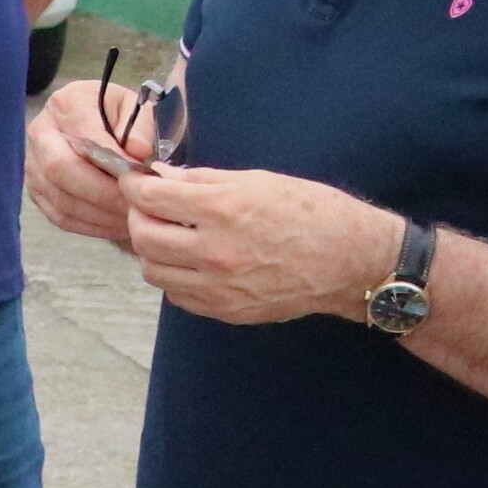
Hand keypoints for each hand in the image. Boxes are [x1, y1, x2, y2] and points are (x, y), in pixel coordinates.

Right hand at [26, 80, 141, 244]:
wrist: (97, 122)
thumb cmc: (117, 115)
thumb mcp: (135, 108)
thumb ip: (140, 126)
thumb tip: (137, 151)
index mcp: (66, 104)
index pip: (85, 138)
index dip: (113, 163)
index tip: (142, 179)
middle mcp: (40, 132)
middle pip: (61, 169)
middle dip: (102, 193)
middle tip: (135, 205)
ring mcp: (33, 164)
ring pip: (61, 198)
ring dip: (99, 214)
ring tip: (132, 218)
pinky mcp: (37, 191)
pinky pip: (60, 216)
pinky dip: (90, 226)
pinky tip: (115, 225)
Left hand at [119, 164, 399, 325]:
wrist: (352, 261)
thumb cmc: (313, 212)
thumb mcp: (258, 181)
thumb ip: (203, 180)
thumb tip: (161, 177)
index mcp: (223, 210)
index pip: (149, 198)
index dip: (135, 187)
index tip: (136, 183)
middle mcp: (216, 251)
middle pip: (142, 238)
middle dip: (138, 218)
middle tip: (151, 209)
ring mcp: (220, 286)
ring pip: (153, 271)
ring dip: (154, 251)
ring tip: (173, 237)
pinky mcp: (227, 310)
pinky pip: (178, 295)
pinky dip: (176, 277)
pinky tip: (193, 262)